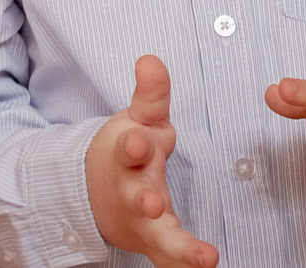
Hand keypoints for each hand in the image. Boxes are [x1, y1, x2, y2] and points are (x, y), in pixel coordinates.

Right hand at [86, 55, 218, 267]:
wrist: (100, 192)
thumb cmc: (130, 149)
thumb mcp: (139, 118)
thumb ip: (150, 94)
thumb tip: (150, 60)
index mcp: (129, 154)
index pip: (129, 146)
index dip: (134, 143)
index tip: (139, 140)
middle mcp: (133, 190)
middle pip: (138, 197)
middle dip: (144, 200)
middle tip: (152, 205)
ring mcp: (144, 221)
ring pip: (160, 237)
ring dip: (180, 247)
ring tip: (205, 258)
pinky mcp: (156, 242)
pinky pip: (173, 258)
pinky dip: (188, 265)